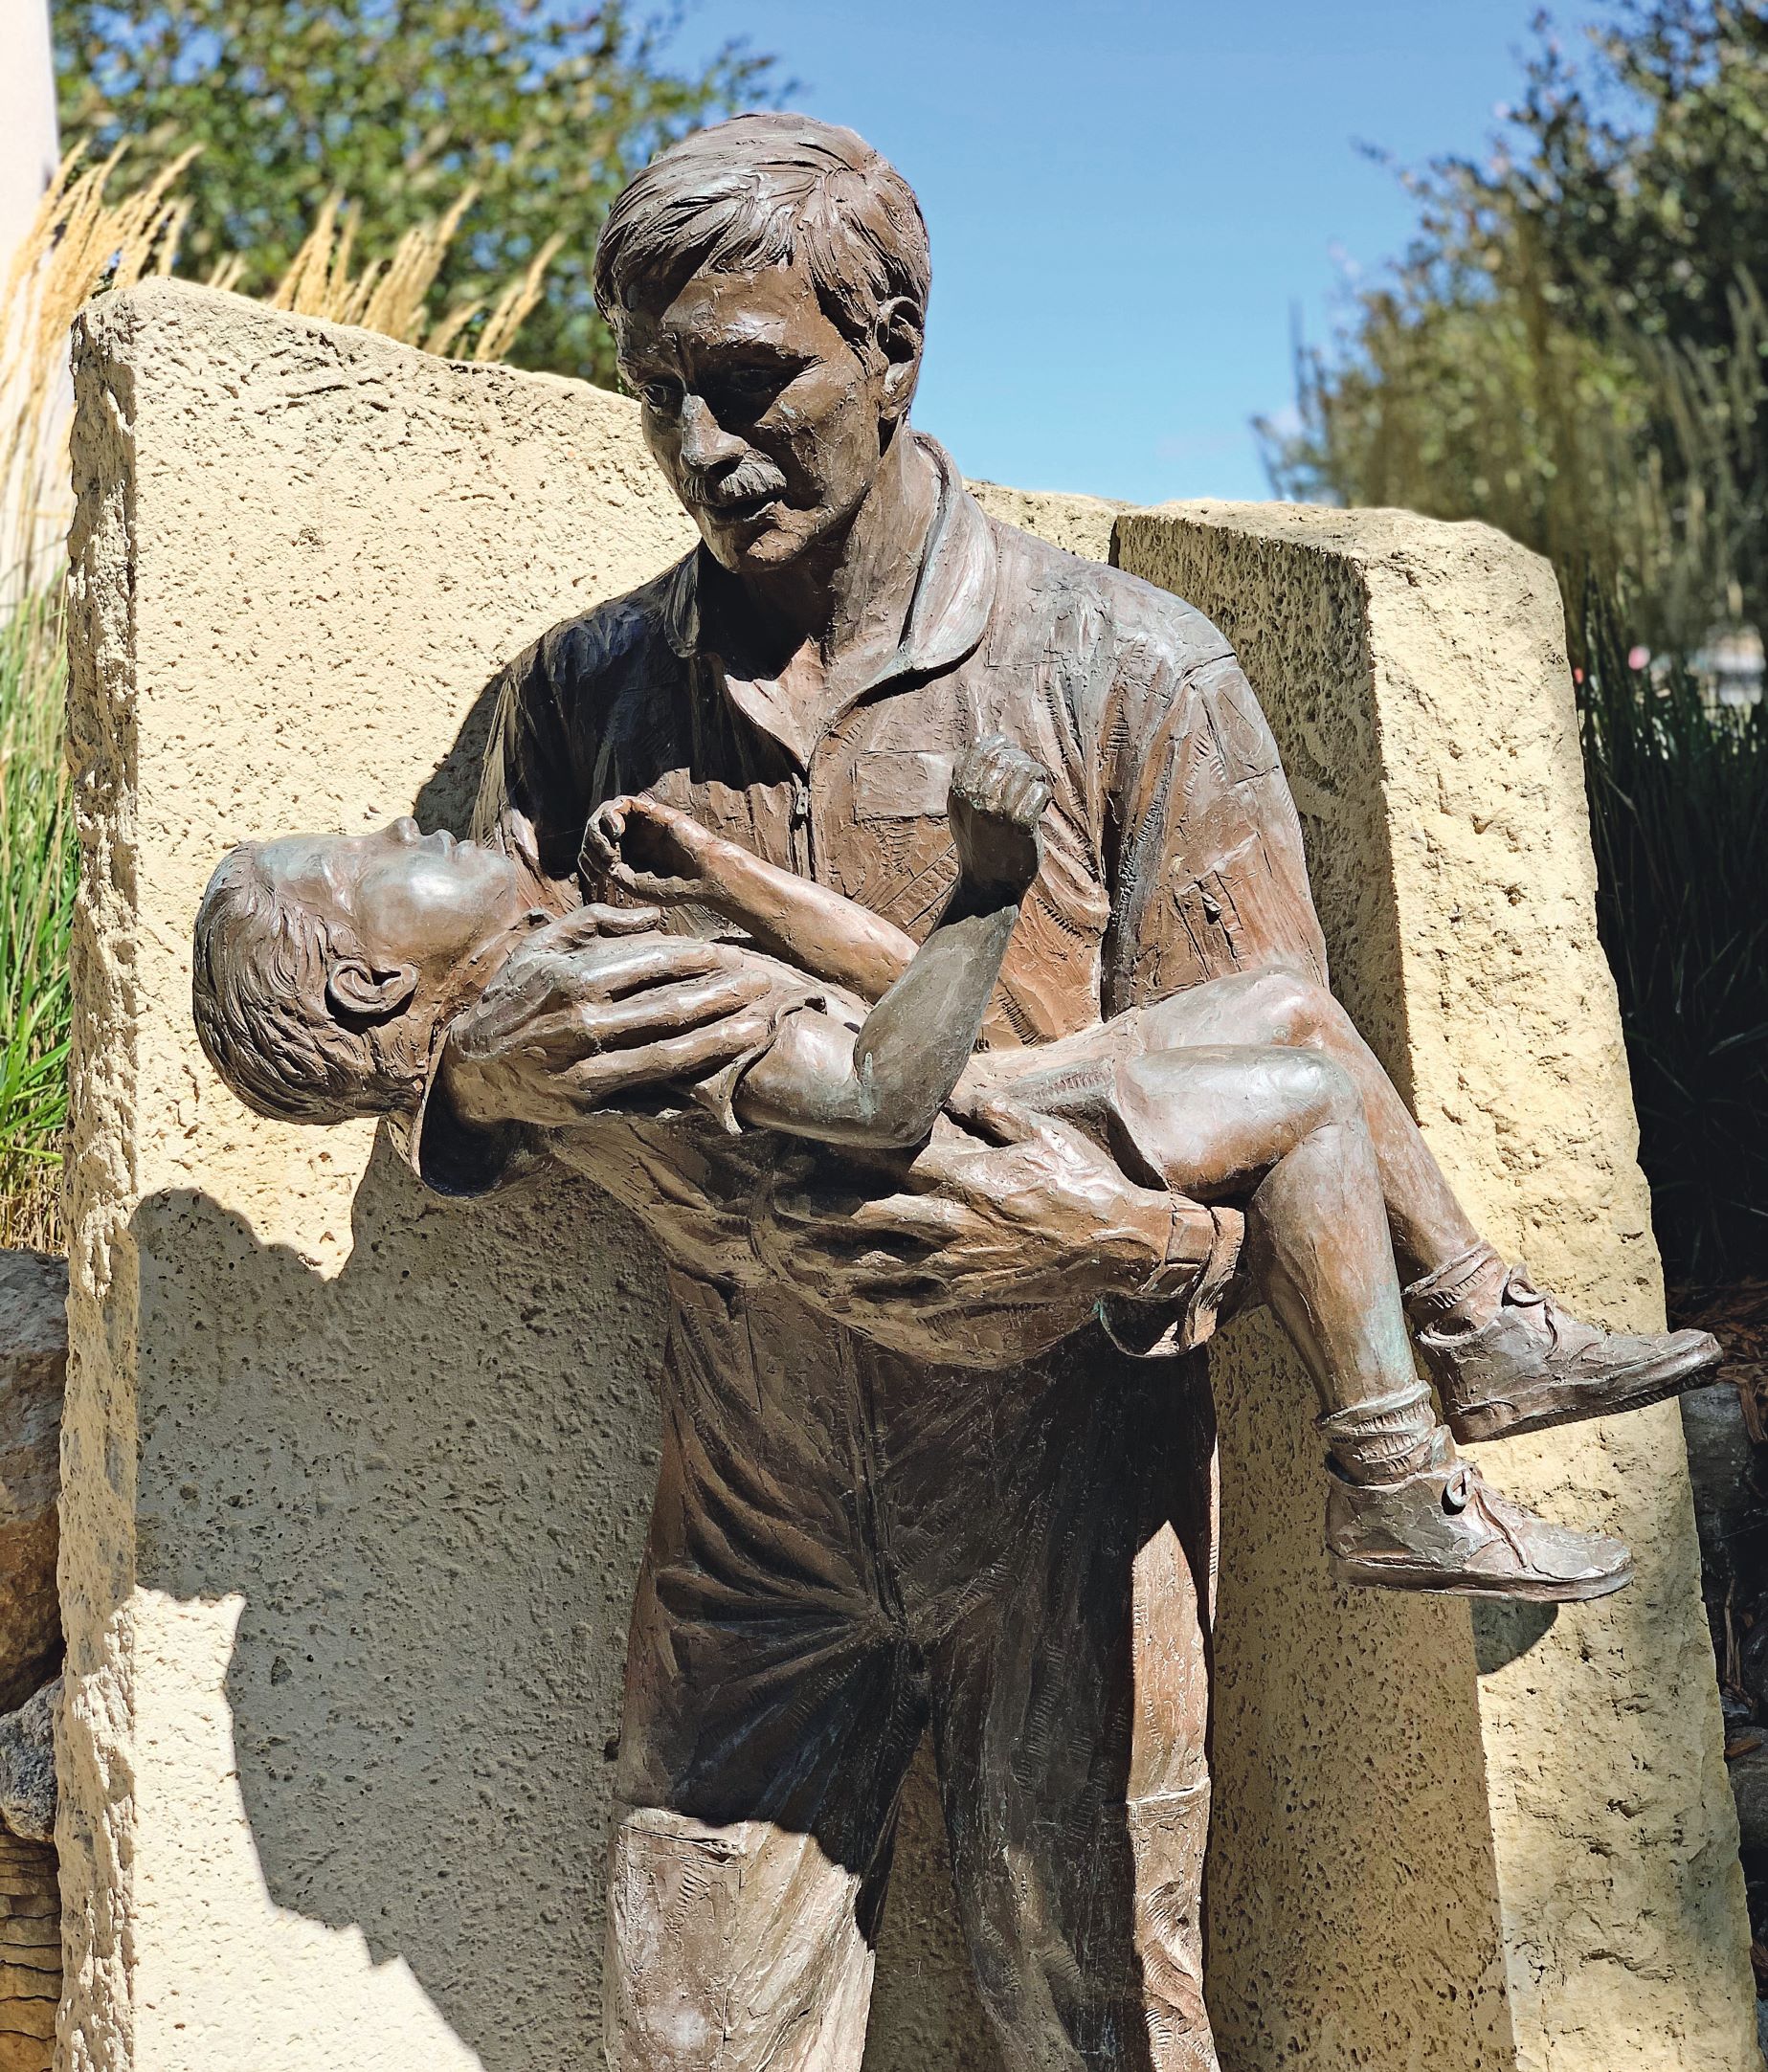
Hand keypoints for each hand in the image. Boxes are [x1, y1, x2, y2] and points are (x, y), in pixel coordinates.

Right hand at [439, 904, 789, 1129]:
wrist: (469, 1068)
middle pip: (669, 1009)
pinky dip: (685, 1095)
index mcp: (573, 980)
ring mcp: (587, 1070)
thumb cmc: (512, 997)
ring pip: (668, 1057)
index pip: (650, 965)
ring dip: (719, 1043)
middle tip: (761, 986)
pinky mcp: (589, 1106)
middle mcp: (583, 1026)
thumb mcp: (541, 946)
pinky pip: (647, 1101)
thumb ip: (596, 922)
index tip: (726, 956)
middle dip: (722, 997)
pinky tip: (721, 1084)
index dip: (695, 960)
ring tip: (757, 1029)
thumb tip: (653, 918)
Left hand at [580, 794, 722, 905]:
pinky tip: (617, 832)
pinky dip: (612, 815)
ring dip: (598, 830)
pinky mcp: (652, 810)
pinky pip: (623, 803)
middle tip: (606, 861)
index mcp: (627, 855)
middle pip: (596, 828)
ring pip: (605, 812)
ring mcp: (642, 823)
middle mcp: (633, 836)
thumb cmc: (675, 885)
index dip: (586, 859)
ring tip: (610, 849)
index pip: (594, 847)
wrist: (704, 876)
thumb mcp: (633, 883)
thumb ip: (611, 868)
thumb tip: (595, 855)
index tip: (593, 876)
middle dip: (591, 844)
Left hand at [751, 1102, 1176, 1365]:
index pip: (891, 1162)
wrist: (1117, 1243)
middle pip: (868, 1215)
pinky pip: (911, 1302)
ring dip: (830, 1258)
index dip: (842, 1156)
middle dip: (816, 1210)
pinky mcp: (968, 1294)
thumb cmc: (1079, 1181)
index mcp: (967, 1174)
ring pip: (879, 1263)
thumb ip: (989, 1110)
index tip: (805, 1149)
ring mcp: (958, 1263)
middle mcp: (954, 1220)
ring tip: (791, 1254)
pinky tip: (842, 1300)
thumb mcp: (1038, 1132)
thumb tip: (951, 1087)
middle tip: (775, 1205)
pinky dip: (872, 1301)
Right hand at [946, 735, 1051, 900]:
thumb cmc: (979, 844)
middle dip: (1023, 762)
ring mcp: (997, 814)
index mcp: (959, 793)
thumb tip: (980, 740)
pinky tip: (1044, 805)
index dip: (1001, 746)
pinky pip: (1038, 793)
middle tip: (1032, 776)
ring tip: (1039, 788)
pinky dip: (1045, 795)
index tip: (1011, 754)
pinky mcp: (1020, 827)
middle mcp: (975, 800)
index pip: (981, 750)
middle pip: (1007, 758)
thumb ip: (966, 777)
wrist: (987, 886)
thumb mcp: (961, 810)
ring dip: (1038, 777)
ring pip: (1025, 772)